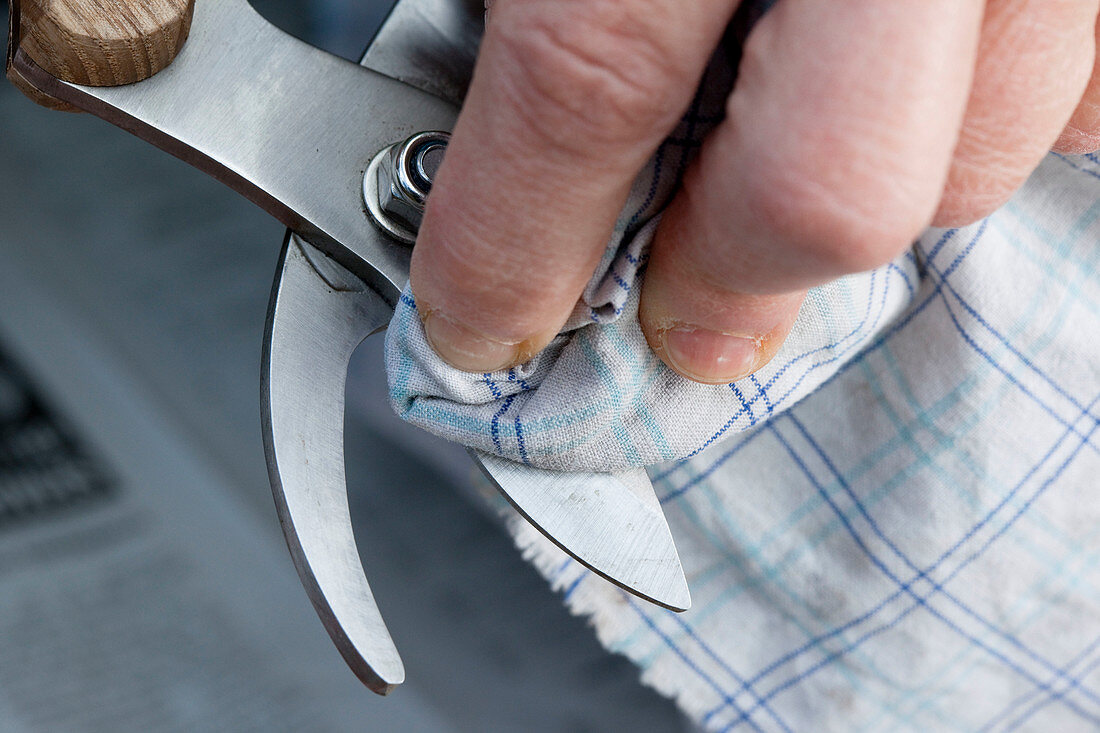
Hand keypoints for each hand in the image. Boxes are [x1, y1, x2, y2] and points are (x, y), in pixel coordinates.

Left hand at [409, 0, 1099, 382]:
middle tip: (665, 312)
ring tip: (780, 176)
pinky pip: (1080, 104)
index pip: (587, 89)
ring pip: (974, 159)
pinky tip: (923, 98)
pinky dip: (996, 129)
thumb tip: (490, 149)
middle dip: (716, 291)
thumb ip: (550, 12)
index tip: (478, 325)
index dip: (515, 244)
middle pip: (822, 187)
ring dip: (857, 208)